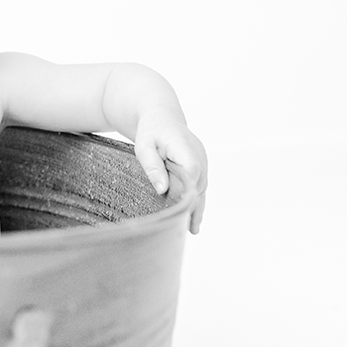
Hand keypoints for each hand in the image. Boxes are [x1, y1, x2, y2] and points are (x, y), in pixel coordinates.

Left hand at [134, 115, 207, 234]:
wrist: (162, 117)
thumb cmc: (151, 130)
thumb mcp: (144, 146)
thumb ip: (152, 166)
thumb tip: (162, 189)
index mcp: (185, 148)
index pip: (191, 172)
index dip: (186, 190)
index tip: (179, 209)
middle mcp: (199, 156)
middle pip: (198, 185)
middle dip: (192, 206)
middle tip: (183, 229)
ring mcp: (202, 161)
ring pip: (202, 188)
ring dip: (198, 208)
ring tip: (193, 229)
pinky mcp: (200, 167)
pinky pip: (200, 187)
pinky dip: (197, 202)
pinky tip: (194, 219)